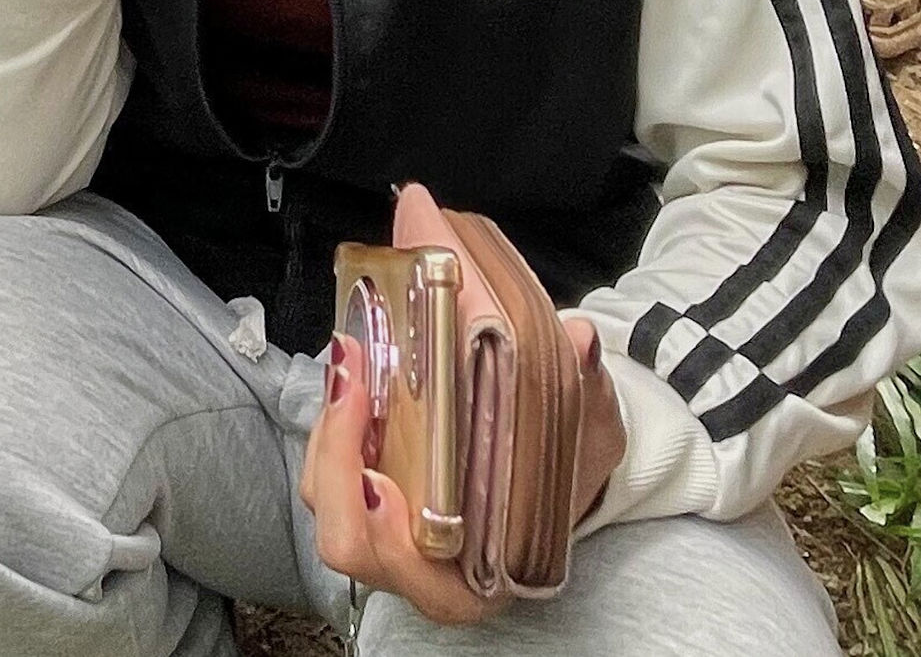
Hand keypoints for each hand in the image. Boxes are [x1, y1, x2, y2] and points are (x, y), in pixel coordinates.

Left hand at [302, 184, 627, 624]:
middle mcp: (424, 568)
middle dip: (340, 467)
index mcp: (480, 580)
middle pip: (351, 542)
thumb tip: (578, 338)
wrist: (565, 457)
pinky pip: (329, 472)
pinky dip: (332, 426)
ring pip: (329, 504)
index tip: (380, 483)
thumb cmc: (574, 460)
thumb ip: (585, 388)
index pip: (423, 582)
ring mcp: (388, 532)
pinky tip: (349, 371)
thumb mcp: (592, 428)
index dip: (392, 544)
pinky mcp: (368, 494)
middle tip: (353, 390)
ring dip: (329, 436)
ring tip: (349, 367)